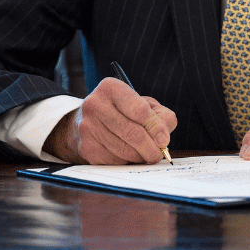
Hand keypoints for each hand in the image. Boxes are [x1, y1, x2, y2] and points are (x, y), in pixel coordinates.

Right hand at [44, 77, 176, 163]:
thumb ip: (161, 115)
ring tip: (145, 154)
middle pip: (132, 132)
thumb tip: (163, 136)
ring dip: (140, 156)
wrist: (90, 121)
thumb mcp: (144, 104)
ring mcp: (88, 127)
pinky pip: (113, 161)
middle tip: (158, 154)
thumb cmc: (123, 110)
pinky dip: (126, 162)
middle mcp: (95, 105)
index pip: (139, 110)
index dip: (156, 127)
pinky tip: (128, 155)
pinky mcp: (86, 147)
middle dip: (150, 148)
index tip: (164, 140)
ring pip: (123, 150)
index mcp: (111, 88)